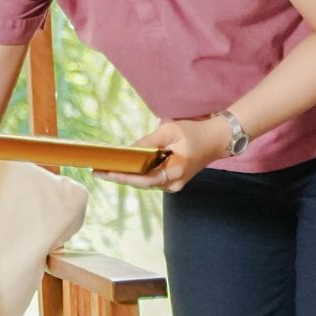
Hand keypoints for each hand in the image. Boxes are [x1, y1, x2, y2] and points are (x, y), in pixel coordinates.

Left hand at [98, 117, 227, 191]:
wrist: (219, 139)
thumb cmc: (195, 132)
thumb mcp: (171, 131)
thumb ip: (148, 142)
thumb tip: (127, 151)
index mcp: (175, 171)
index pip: (143, 179)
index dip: (122, 177)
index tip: (104, 173)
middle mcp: (173, 183)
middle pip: (140, 183)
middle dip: (118, 176)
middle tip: (96, 170)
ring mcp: (173, 184)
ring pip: (144, 182)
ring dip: (126, 175)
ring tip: (104, 168)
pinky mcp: (172, 181)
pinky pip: (150, 179)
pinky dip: (137, 174)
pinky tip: (122, 167)